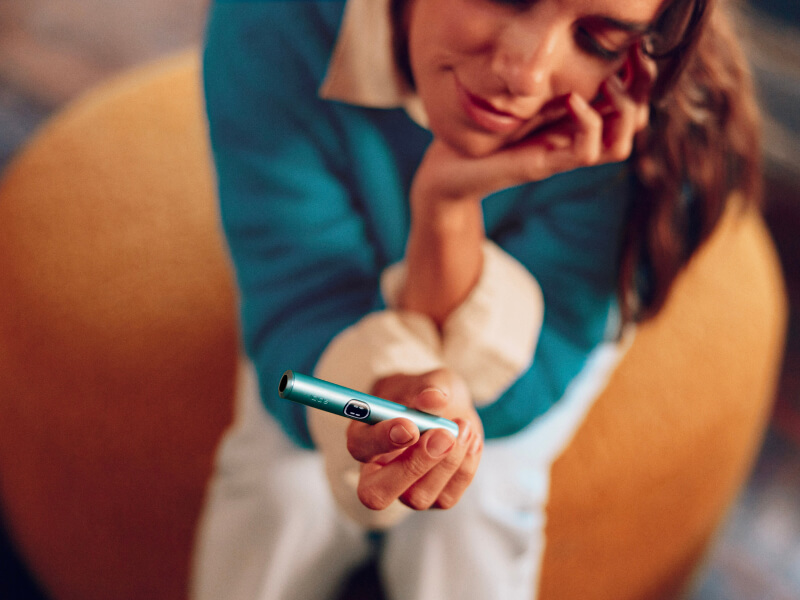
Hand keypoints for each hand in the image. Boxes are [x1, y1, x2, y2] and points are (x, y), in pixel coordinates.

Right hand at [346, 369, 482, 510]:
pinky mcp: (435, 498)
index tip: (410, 425)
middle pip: (376, 493)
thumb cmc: (430, 391)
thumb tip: (434, 398)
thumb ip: (430, 387)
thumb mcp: (432, 380)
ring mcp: (405, 490)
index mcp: (365, 435)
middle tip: (444, 436)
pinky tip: (470, 439)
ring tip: (463, 425)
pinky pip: (447, 497)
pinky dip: (465, 467)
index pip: (360, 447)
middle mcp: (378, 470)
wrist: (451, 407)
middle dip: (413, 466)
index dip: (382, 440)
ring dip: (447, 462)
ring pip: (418, 497)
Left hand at [411, 45, 656, 203]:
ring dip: (625, 109)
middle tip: (634, 55)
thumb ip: (544, 72)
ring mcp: (564, 153)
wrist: (449, 166)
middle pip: (638, 119)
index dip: (642, 71)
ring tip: (609, 81)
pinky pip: (588, 152)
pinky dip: (589, 124)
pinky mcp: (547, 165)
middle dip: (644, 85)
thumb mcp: (519, 89)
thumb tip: (564, 32)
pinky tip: (572, 99)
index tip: (637, 41)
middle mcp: (578, 137)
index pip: (632, 98)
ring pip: (622, 142)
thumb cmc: (481, 126)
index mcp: (578, 117)